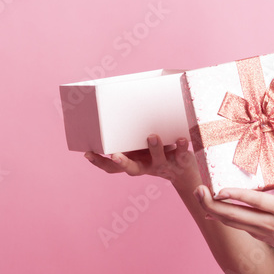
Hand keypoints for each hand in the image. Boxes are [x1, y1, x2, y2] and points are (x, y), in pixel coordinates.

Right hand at [83, 135, 202, 192]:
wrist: (185, 170)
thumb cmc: (158, 150)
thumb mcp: (142, 144)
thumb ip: (132, 132)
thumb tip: (120, 102)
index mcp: (133, 161)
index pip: (112, 167)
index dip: (99, 162)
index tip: (88, 153)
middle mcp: (146, 166)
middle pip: (131, 169)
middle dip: (122, 163)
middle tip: (115, 156)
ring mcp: (163, 164)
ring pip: (157, 160)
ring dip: (154, 149)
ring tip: (152, 136)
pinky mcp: (180, 161)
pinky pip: (181, 154)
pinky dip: (181, 147)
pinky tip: (182, 138)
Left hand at [194, 153, 273, 264]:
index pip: (256, 203)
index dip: (237, 197)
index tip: (220, 190)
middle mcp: (269, 223)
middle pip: (235, 216)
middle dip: (213, 204)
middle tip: (199, 190)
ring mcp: (262, 231)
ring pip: (231, 222)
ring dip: (213, 210)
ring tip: (199, 194)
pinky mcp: (259, 235)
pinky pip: (236, 225)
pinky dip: (221, 217)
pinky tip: (209, 208)